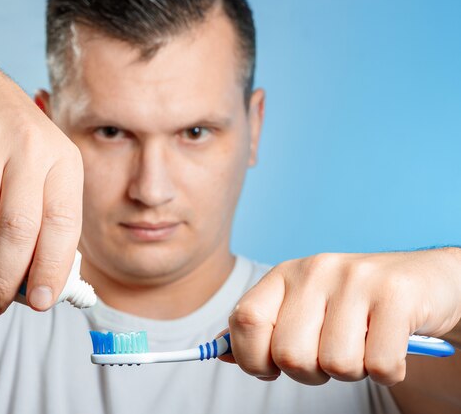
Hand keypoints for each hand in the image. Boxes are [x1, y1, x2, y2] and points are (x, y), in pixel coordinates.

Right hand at [0, 50, 82, 318]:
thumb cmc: (9, 145)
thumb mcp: (41, 168)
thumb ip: (45, 219)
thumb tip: (39, 286)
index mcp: (63, 160)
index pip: (63, 224)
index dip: (51, 268)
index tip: (39, 304)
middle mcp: (29, 148)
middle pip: (19, 230)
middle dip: (1, 281)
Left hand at [223, 249, 460, 385]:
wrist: (425, 280)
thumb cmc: (355, 304)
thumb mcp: (303, 307)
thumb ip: (264, 328)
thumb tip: (219, 352)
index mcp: (286, 274)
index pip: (245, 320)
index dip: (252, 358)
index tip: (270, 369)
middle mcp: (316, 270)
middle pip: (289, 354)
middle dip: (308, 373)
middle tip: (328, 358)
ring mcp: (357, 279)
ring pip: (335, 364)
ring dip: (351, 372)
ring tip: (362, 346)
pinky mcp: (396, 295)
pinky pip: (380, 366)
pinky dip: (387, 372)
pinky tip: (391, 347)